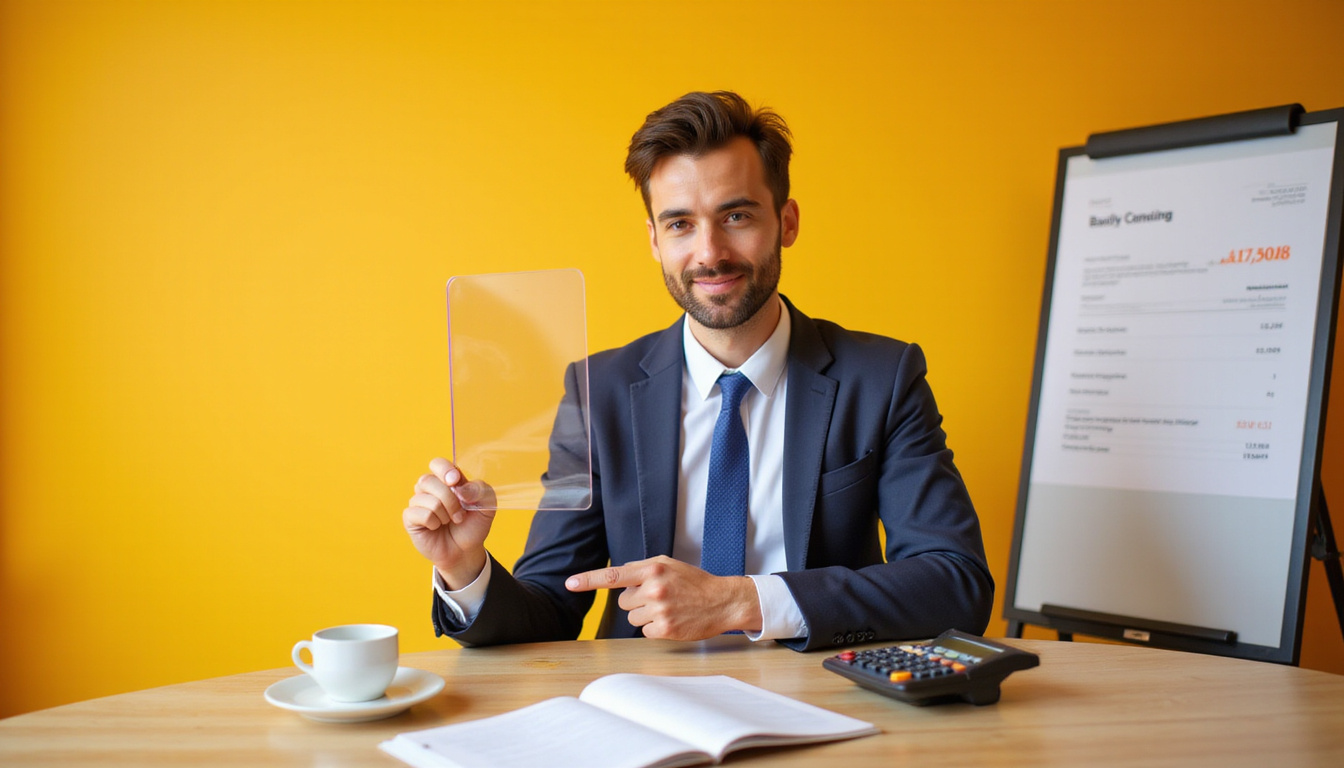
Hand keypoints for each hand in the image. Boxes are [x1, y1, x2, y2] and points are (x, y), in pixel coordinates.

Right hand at [402, 457, 496, 588]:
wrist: (465, 551)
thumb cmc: (473, 525)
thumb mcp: (487, 506)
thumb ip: (480, 490)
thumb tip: (460, 487)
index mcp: (447, 480)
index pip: (437, 463)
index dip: (444, 470)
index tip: (455, 481)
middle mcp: (430, 488)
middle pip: (429, 480)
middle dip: (450, 500)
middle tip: (460, 514)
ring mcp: (418, 502)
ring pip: (426, 498)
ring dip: (444, 513)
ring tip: (450, 521)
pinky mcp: (410, 518)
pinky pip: (420, 513)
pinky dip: (434, 522)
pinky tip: (437, 527)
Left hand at [564, 556, 762, 639]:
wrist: (723, 601)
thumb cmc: (695, 582)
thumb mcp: (669, 565)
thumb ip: (643, 568)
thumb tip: (620, 575)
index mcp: (653, 569)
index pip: (613, 576)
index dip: (588, 580)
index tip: (569, 583)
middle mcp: (654, 589)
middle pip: (624, 601)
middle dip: (637, 601)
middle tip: (660, 598)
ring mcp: (659, 610)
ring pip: (633, 618)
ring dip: (646, 615)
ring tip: (668, 608)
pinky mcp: (665, 629)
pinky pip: (645, 631)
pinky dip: (655, 628)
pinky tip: (672, 620)